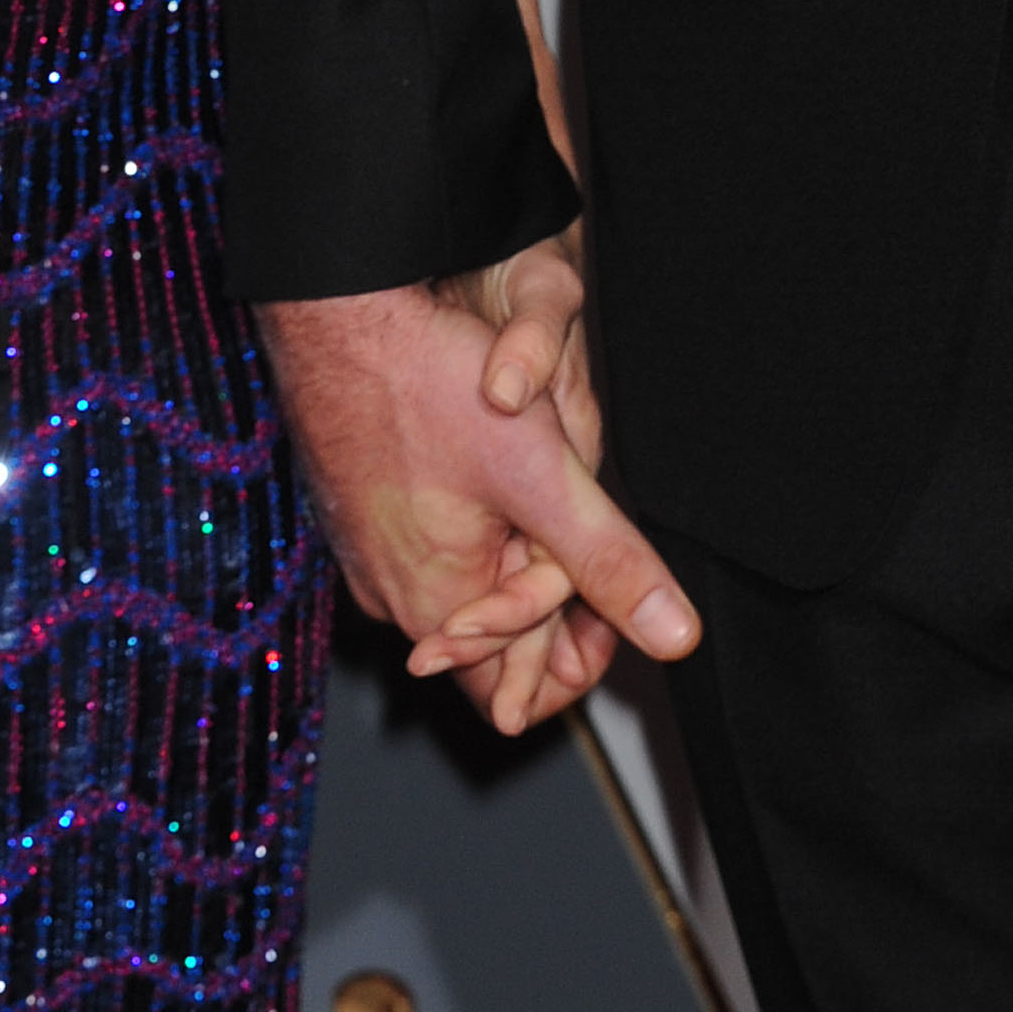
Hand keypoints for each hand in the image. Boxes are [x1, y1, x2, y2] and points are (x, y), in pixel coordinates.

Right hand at [259, 260, 698, 739]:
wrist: (336, 314)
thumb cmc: (425, 382)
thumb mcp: (543, 475)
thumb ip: (610, 562)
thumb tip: (676, 636)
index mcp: (437, 607)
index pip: (514, 697)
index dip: (579, 659)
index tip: (609, 600)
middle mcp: (392, 595)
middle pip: (494, 639)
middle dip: (548, 593)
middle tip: (577, 519)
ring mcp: (368, 554)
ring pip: (464, 583)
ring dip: (511, 553)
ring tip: (537, 481)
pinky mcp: (360, 510)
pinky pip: (428, 544)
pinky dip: (472, 523)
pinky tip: (489, 464)